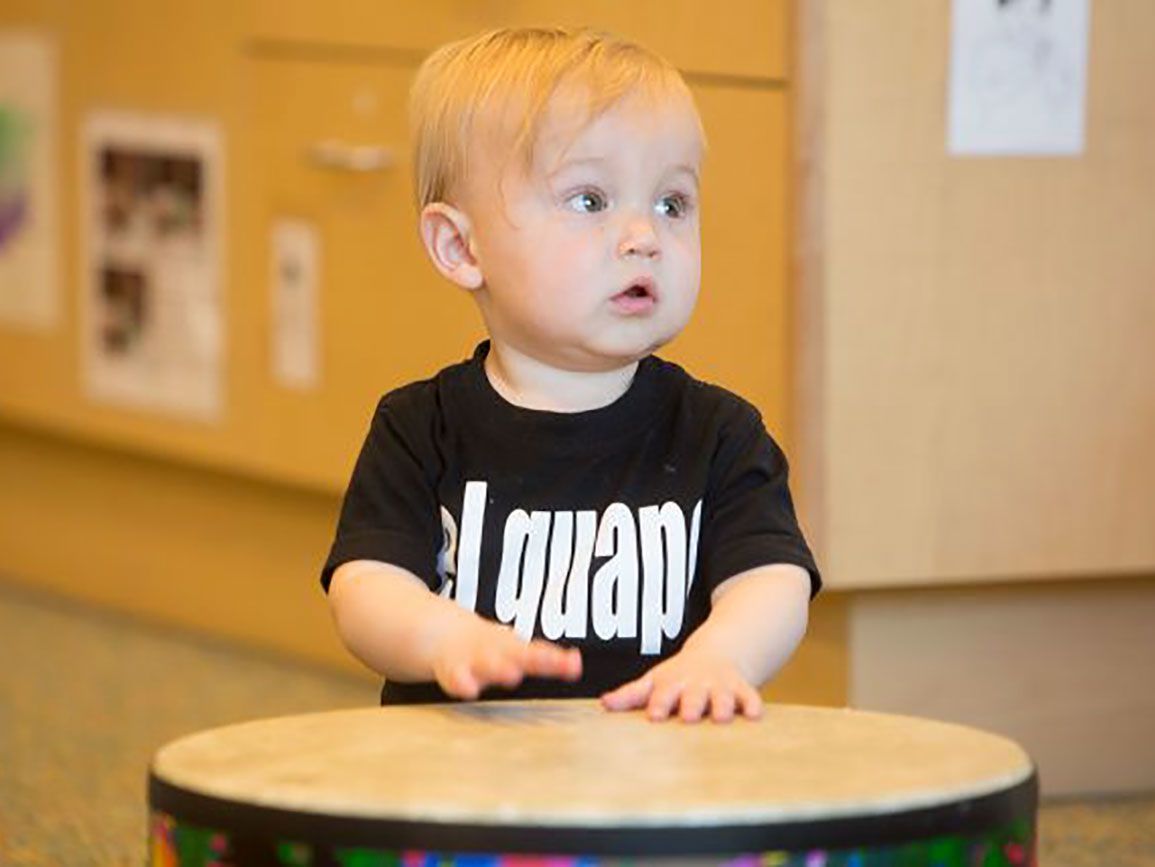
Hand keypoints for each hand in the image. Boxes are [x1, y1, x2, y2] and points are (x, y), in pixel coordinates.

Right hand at [431, 616, 581, 699]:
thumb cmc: (487, 648)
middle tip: (551, 662)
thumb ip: (547, 660)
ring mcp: (474, 661)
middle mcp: (498, 652)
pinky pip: (457, 680)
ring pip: (488, 664)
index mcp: (514, 647)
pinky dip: (463, 683)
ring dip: (501, 668)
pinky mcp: (452, 672)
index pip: (540, 653)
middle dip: (536, 660)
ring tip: (512, 674)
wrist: (441, 632)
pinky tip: (469, 689)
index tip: (574, 665)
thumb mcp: (517, 650)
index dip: (557, 660)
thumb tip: (577, 663)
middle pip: (519, 655)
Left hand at [600, 645, 762, 722]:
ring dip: (722, 705)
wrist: (717, 652)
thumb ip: (630, 694)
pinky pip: (750, 696)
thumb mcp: (654, 680)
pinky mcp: (742, 689)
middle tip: (688, 716)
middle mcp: (697, 684)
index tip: (655, 716)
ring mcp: (720, 686)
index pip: (664, 694)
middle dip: (692, 705)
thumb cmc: (679, 676)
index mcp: (673, 683)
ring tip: (722, 717)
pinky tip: (755, 715)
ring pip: (722, 696)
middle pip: (694, 695)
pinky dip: (753, 704)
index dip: (660, 704)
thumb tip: (603, 704)